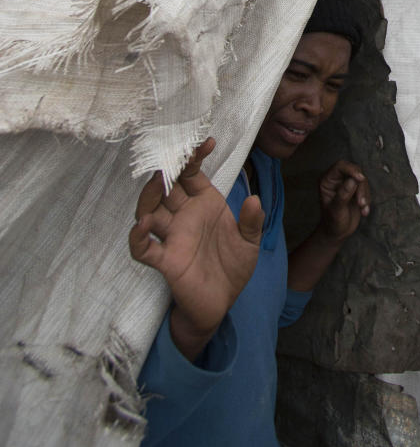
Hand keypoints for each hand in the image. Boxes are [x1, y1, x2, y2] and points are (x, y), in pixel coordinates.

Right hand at [129, 138, 264, 361]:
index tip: (206, 142)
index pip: (193, 175)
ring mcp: (173, 237)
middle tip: (169, 156)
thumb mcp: (250, 242)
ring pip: (150, 211)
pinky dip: (138, 237)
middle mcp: (185, 217)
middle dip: (167, 171)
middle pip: (167, 188)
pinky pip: (144, 248)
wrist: (223, 303)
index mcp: (204, 205)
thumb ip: (252, 221)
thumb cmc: (232, 267)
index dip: (195, 158)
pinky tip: (143, 225)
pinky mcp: (166, 261)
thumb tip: (254, 199)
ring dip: (149, 197)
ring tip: (157, 182)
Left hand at [317, 159, 371, 242]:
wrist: (338, 233)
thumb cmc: (332, 222)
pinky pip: (366, 189)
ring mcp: (347, 184)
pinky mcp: (356, 190)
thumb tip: (353, 180)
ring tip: (362, 209)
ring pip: (362, 181)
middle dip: (360, 186)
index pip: (340, 166)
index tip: (361, 178)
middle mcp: (337, 180)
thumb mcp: (336, 210)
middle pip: (354, 172)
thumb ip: (343, 194)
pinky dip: (367, 199)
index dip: (351, 169)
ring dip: (365, 195)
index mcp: (328, 180)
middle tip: (361, 202)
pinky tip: (364, 212)